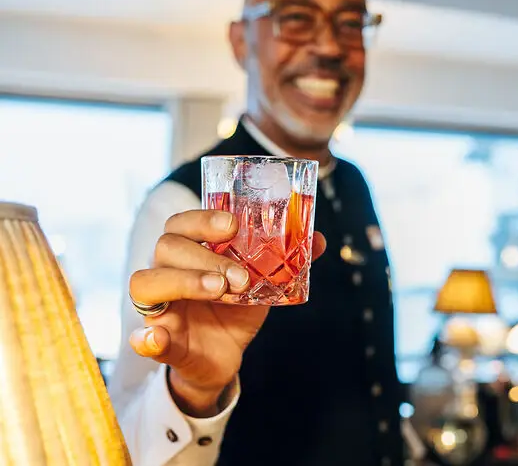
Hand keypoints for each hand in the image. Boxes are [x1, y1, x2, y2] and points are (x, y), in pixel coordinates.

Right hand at [129, 209, 325, 416]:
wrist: (223, 356)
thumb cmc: (236, 310)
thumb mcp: (261, 285)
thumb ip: (284, 262)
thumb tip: (318, 239)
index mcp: (191, 252)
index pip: (182, 222)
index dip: (202, 218)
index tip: (233, 226)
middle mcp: (168, 272)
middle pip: (166, 245)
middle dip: (205, 255)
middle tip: (240, 275)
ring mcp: (160, 306)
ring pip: (146, 282)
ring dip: (184, 282)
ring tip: (220, 291)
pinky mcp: (160, 340)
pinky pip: (143, 338)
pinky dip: (147, 339)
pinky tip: (155, 339)